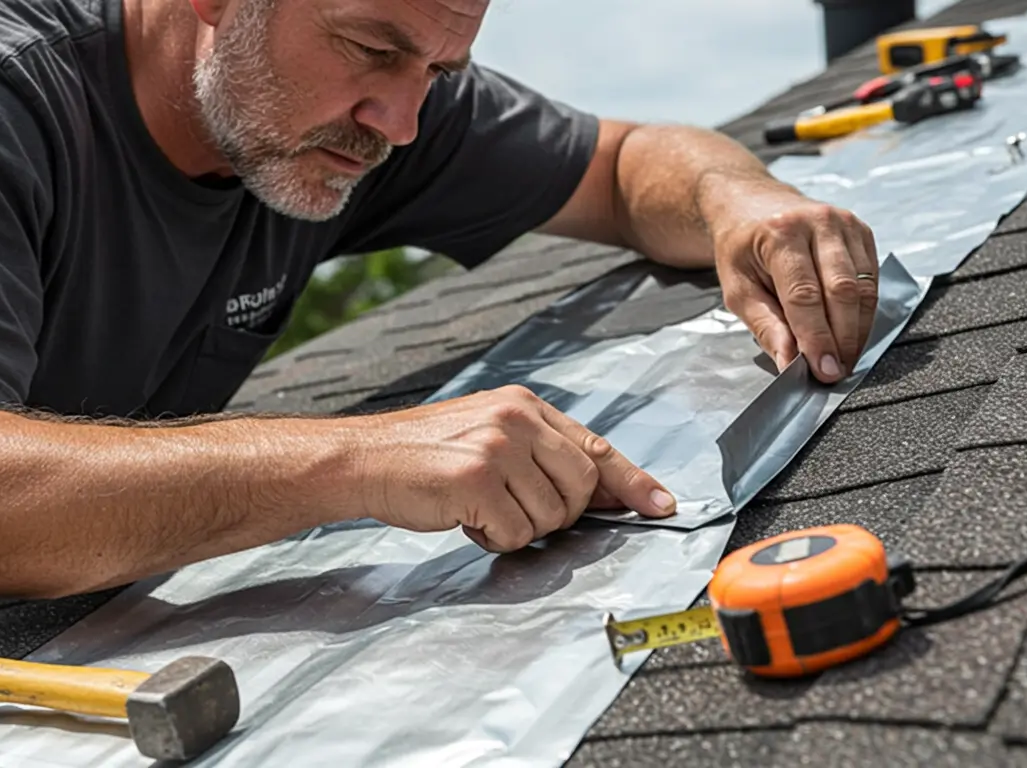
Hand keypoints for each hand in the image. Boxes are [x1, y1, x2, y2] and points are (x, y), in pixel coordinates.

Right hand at [350, 385, 675, 551]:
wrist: (364, 459)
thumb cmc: (423, 455)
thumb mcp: (488, 435)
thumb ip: (540, 455)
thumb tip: (601, 493)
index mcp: (524, 405)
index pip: (596, 446)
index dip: (633, 482)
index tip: (661, 505)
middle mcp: (518, 419)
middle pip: (582, 488)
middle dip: (557, 514)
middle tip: (512, 510)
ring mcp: (499, 447)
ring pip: (551, 516)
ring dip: (518, 527)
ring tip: (479, 507)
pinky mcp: (478, 479)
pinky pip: (516, 533)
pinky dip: (491, 538)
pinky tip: (464, 518)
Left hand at [709, 176, 878, 382]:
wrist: (751, 203)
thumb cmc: (741, 247)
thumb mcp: (737, 288)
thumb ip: (765, 325)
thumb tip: (789, 362)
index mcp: (781, 234)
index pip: (805, 295)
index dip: (817, 337)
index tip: (823, 370)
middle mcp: (818, 223)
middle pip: (842, 291)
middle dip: (843, 338)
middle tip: (837, 371)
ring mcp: (845, 224)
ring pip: (863, 287)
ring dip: (858, 329)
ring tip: (845, 358)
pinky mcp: (862, 231)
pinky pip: (872, 279)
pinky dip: (864, 311)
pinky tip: (852, 332)